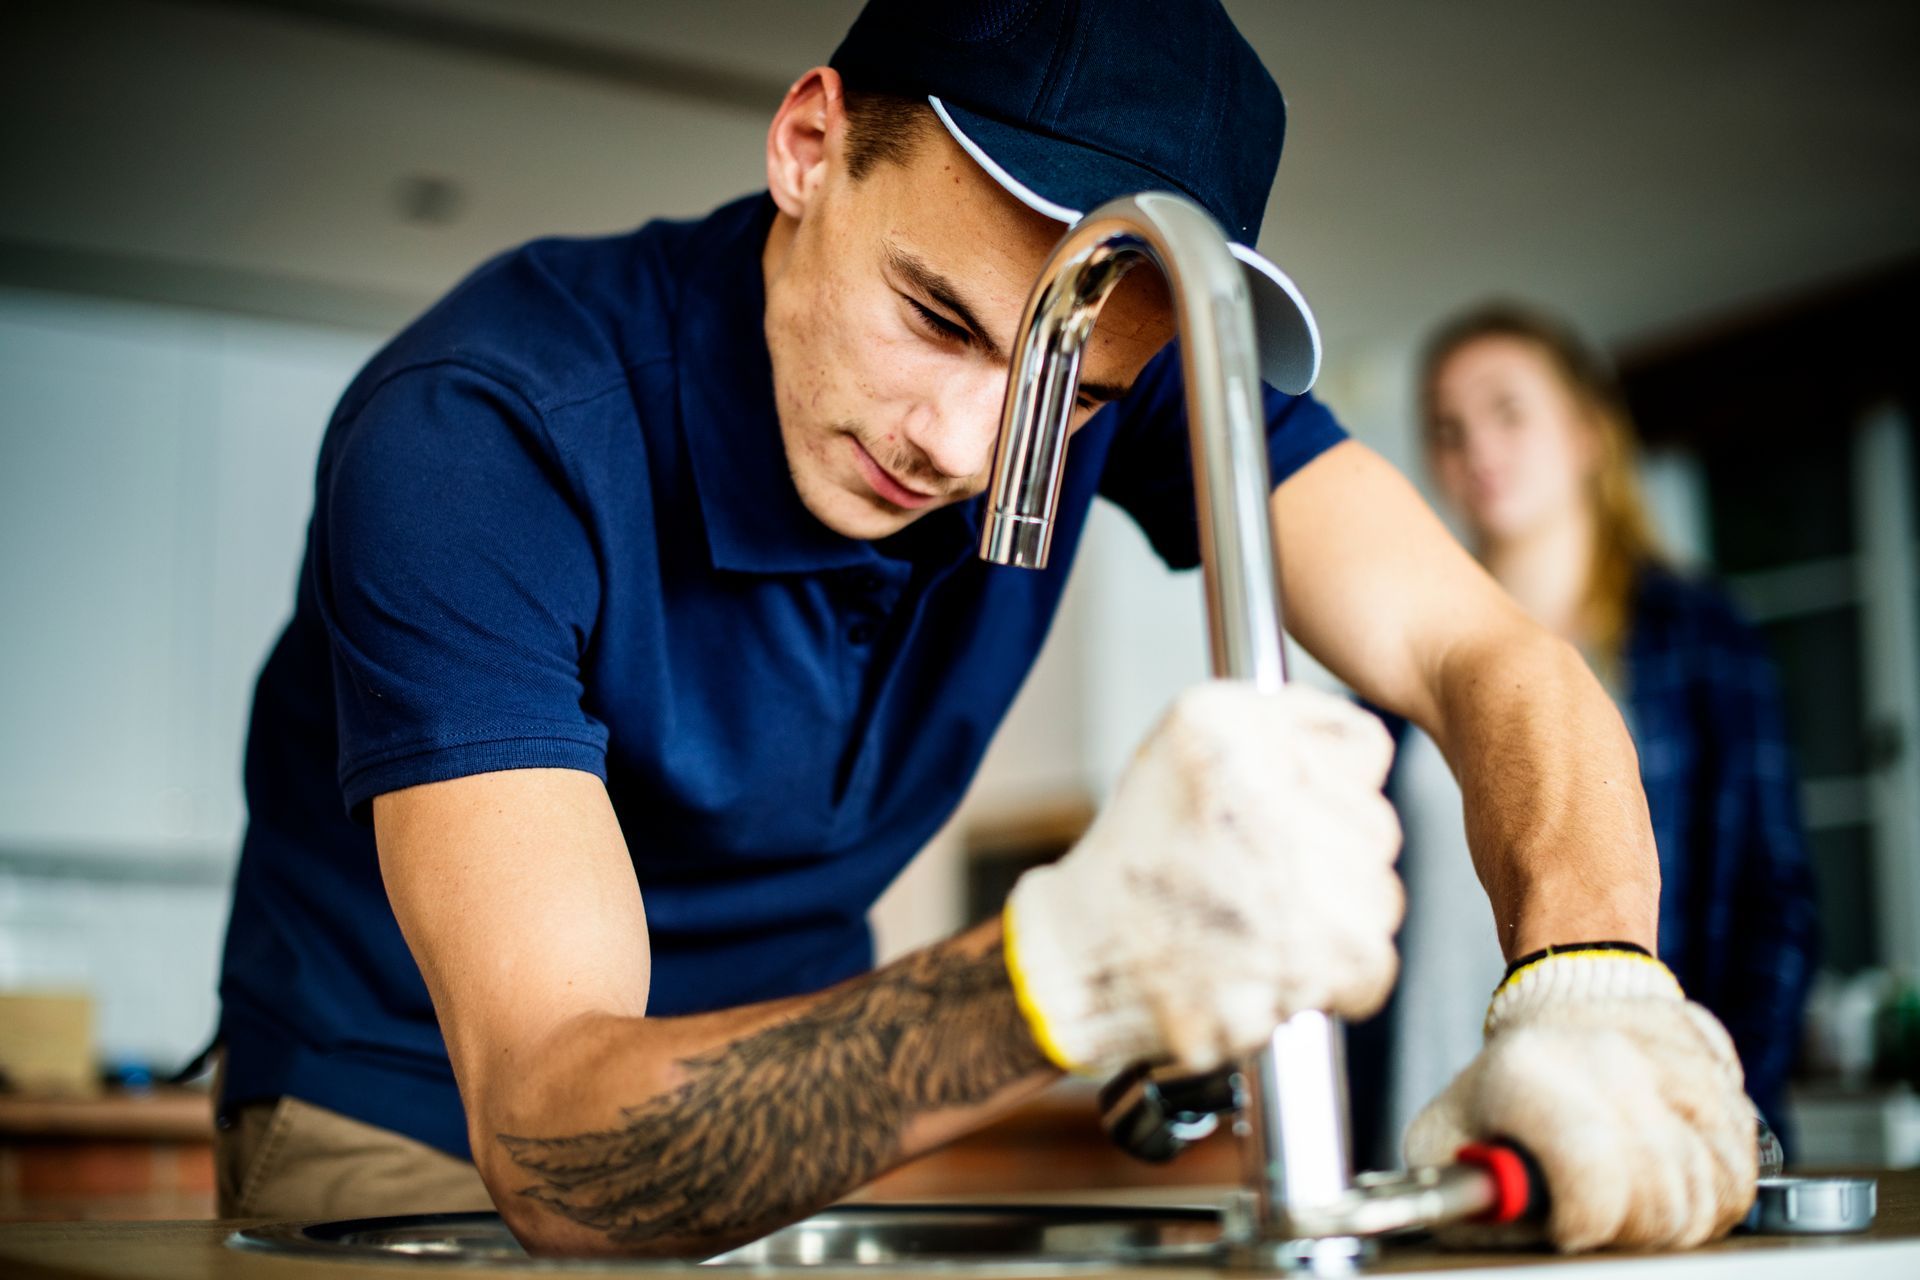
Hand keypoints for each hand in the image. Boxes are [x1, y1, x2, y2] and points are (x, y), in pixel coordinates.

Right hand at [1002, 680, 1402, 1074]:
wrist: (1087, 955)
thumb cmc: (1142, 849)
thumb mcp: (1196, 732)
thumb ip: (1296, 718)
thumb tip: (1370, 748)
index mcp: (1233, 740)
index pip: (1364, 753)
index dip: (1327, 785)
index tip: (1283, 808)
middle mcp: (1267, 807)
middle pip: (1377, 829)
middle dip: (1334, 852)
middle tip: (1262, 870)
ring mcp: (1292, 898)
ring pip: (1379, 900)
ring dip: (1337, 914)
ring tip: (1260, 915)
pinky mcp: (1302, 973)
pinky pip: (1371, 968)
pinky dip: (1335, 975)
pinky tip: (1275, 958)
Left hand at [1405, 951, 1756, 1251]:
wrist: (1557, 998)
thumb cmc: (1504, 1085)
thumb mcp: (1448, 1134)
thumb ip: (1466, 1191)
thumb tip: (1501, 1217)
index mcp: (1526, 1076)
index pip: (1591, 1180)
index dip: (1585, 1221)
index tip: (1570, 1222)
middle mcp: (1605, 1055)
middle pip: (1666, 1199)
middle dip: (1638, 1225)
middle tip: (1609, 1209)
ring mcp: (1665, 1052)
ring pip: (1722, 1180)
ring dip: (1689, 1202)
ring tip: (1641, 1186)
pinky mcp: (1712, 1053)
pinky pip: (1746, 1149)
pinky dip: (1721, 1172)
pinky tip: (1676, 1158)